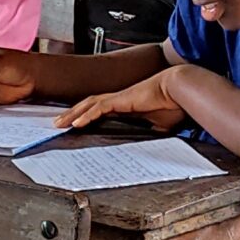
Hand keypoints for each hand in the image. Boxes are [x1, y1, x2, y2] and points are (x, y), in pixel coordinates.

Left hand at [57, 68, 186, 133]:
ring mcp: (119, 98)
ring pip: (89, 104)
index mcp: (126, 106)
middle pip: (89, 106)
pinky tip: (76, 124)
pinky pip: (99, 107)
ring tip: (59, 124)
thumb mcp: (160, 127)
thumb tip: (148, 149)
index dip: (86, 117)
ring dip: (73, 114)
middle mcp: (119, 100)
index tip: (76, 127)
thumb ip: (150, 135)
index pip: (100, 111)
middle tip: (58, 124)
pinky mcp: (122, 99)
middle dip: (72, 114)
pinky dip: (86, 115)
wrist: (181, 90)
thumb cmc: (173, 104)